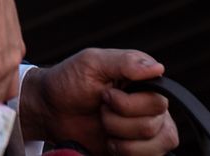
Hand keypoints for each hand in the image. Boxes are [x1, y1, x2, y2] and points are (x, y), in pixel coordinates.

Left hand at [19, 48, 178, 155]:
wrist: (50, 110)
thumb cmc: (69, 81)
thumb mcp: (91, 62)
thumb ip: (125, 62)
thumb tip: (158, 68)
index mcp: (143, 81)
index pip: (159, 101)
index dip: (129, 104)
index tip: (105, 96)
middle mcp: (151, 105)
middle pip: (154, 125)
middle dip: (118, 121)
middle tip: (100, 108)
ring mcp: (148, 129)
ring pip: (155, 144)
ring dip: (121, 139)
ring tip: (104, 125)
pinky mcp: (141, 149)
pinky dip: (125, 153)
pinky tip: (110, 142)